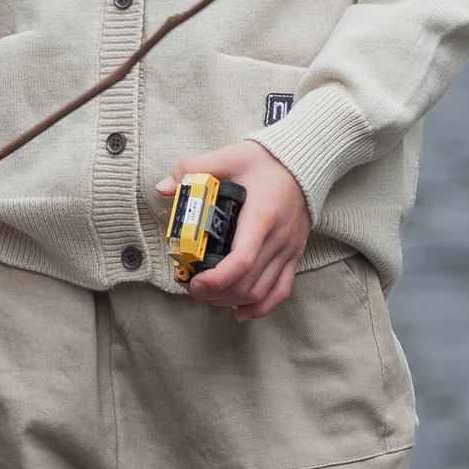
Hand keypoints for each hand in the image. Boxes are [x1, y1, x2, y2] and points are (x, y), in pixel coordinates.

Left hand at [157, 140, 312, 320]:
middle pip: (247, 283)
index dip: (216, 279)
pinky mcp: (294, 256)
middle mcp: (279, 238)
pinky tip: (239, 311)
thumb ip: (194, 168)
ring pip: (261, 293)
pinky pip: (281, 291)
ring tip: (206, 295)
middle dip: (214, 293)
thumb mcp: (229, 156)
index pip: (242, 260)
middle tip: (189, 285)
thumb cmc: (266, 161)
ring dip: (231, 300)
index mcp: (262, 215)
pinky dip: (260, 308)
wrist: (304, 162)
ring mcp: (289, 250)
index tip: (194, 280)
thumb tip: (164, 188)